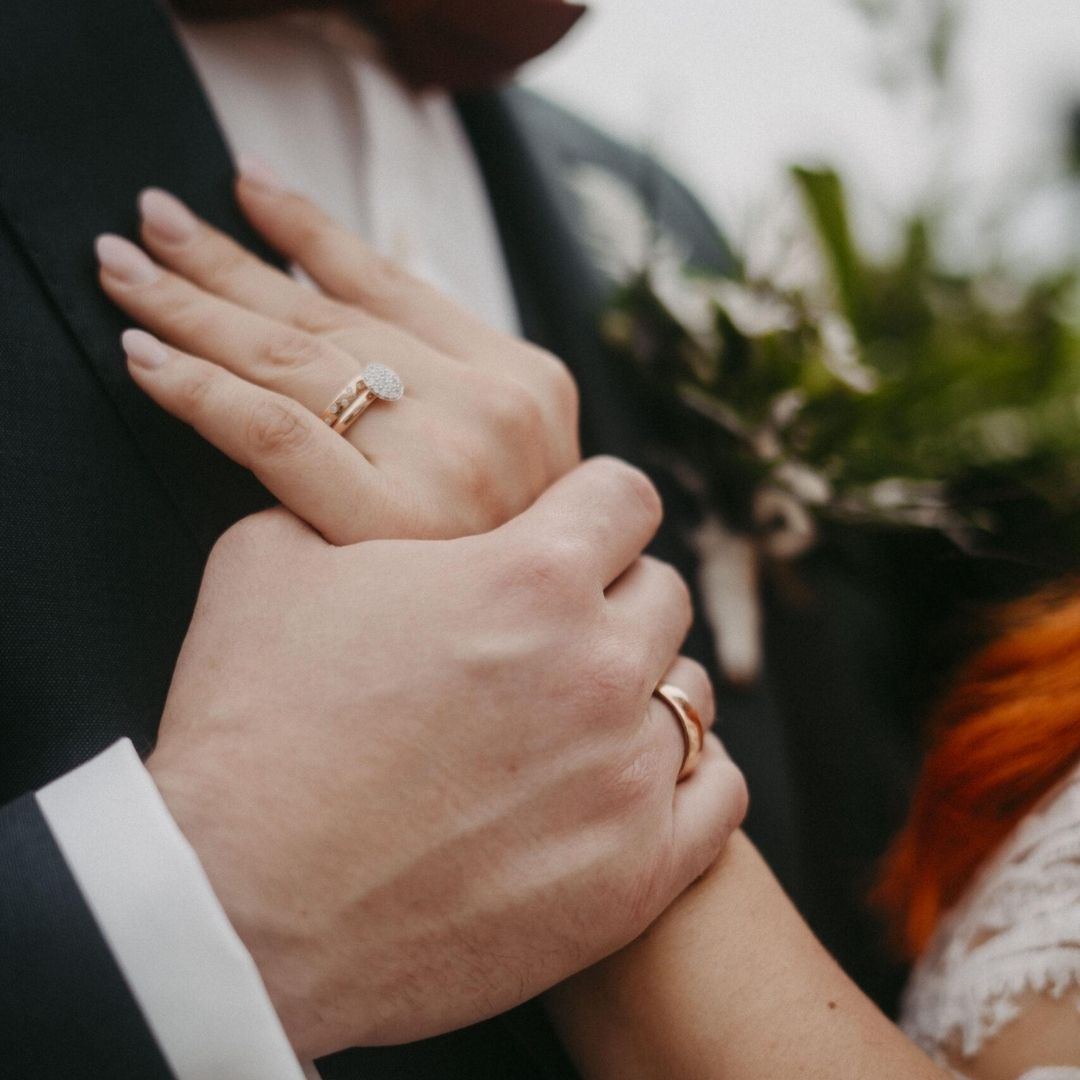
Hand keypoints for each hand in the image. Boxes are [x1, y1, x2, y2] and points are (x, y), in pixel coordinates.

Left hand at [95, 173, 578, 543]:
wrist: (542, 650)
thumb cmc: (519, 559)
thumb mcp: (526, 462)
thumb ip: (459, 389)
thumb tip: (359, 313)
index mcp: (527, 380)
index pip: (392, 283)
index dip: (309, 230)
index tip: (246, 189)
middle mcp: (492, 405)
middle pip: (329, 316)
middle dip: (229, 261)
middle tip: (155, 220)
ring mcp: (443, 459)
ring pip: (292, 360)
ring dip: (197, 305)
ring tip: (131, 270)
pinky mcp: (386, 519)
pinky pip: (274, 433)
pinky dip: (202, 389)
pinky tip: (148, 357)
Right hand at [147, 458, 747, 1059]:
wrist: (239, 909)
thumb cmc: (249, 731)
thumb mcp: (270, 563)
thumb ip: (347, 505)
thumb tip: (368, 494)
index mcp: (530, 575)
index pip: (626, 497)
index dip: (592, 506)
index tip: (568, 530)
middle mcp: (599, 665)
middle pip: (662, 593)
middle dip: (612, 598)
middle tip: (550, 632)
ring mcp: (626, 775)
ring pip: (691, 691)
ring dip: (643, 687)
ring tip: (579, 712)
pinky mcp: (636, 874)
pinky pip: (716, 790)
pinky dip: (682, 775)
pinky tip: (626, 777)